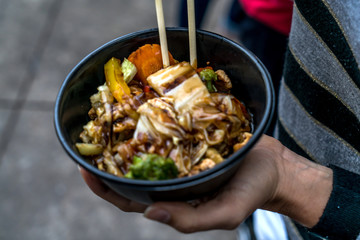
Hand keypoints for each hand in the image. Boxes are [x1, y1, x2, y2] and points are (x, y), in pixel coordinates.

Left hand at [79, 135, 332, 232]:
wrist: (273, 166)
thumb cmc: (252, 192)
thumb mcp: (227, 213)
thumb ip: (191, 220)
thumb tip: (150, 212)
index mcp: (174, 199)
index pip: (131, 200)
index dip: (106, 190)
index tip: (85, 172)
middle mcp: (172, 178)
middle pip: (131, 174)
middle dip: (107, 162)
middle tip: (88, 143)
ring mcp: (180, 157)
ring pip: (146, 151)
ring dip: (125, 140)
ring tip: (107, 123)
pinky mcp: (190, 139)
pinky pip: (165, 132)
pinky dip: (150, 124)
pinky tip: (141, 110)